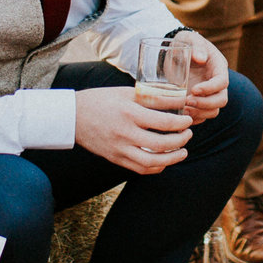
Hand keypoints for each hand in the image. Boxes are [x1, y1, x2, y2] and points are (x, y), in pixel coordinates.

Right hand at [73, 86, 193, 174]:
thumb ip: (152, 98)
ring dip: (172, 159)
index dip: (181, 123)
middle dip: (181, 141)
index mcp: (129, 113)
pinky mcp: (116, 159)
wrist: (73, 117)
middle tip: (188, 134)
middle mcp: (125, 134)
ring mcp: (120, 149)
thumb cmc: (101, 100)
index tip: (189, 120)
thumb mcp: (126, 93)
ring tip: (183, 151)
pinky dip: (156, 167)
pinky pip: (140, 169)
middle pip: (161, 144)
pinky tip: (165, 160)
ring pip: (152, 162)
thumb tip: (178, 100)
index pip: (164, 122)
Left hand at [175, 31, 229, 123]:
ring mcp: (209, 94)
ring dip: (199, 113)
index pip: (222, 82)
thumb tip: (200, 58)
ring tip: (183, 109)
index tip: (193, 90)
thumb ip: (196, 46)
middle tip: (187, 101)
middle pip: (221, 100)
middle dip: (205, 104)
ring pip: (213, 111)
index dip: (210, 88)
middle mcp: (216, 83)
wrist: (175, 53)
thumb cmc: (184, 43)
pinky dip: (193, 119)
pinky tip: (181, 115)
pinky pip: (202, 116)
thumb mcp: (189, 39)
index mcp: (218, 67)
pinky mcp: (199, 102)